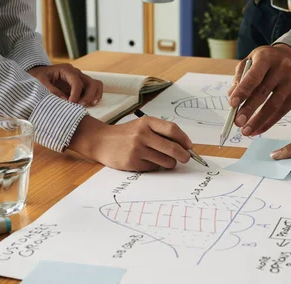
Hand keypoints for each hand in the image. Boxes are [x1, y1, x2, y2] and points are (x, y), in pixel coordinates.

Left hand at [28, 65, 102, 105]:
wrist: (38, 73)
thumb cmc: (38, 76)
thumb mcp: (40, 81)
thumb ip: (51, 90)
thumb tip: (64, 100)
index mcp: (66, 69)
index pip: (77, 82)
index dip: (76, 94)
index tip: (71, 104)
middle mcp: (76, 72)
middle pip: (90, 82)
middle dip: (88, 95)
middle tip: (81, 106)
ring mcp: (80, 78)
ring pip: (95, 84)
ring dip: (94, 95)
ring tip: (90, 105)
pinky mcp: (82, 84)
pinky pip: (94, 88)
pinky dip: (95, 95)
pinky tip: (91, 103)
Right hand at [69, 116, 192, 170]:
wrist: (101, 141)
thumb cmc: (126, 134)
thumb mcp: (142, 125)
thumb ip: (160, 132)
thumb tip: (183, 145)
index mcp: (147, 122)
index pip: (172, 129)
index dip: (184, 139)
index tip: (189, 146)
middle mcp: (142, 134)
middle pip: (172, 148)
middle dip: (183, 155)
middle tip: (186, 158)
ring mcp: (137, 149)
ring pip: (165, 161)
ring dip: (170, 163)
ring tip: (165, 160)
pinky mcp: (132, 162)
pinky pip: (154, 168)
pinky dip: (155, 166)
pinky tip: (147, 161)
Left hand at [228, 44, 290, 135]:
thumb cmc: (266, 61)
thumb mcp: (251, 60)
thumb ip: (240, 77)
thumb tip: (232, 96)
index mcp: (267, 58)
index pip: (254, 76)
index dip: (243, 90)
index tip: (232, 104)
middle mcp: (282, 69)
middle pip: (263, 92)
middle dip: (249, 109)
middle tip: (237, 122)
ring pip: (274, 105)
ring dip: (258, 120)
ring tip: (246, 131)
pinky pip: (281, 112)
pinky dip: (268, 123)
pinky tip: (256, 130)